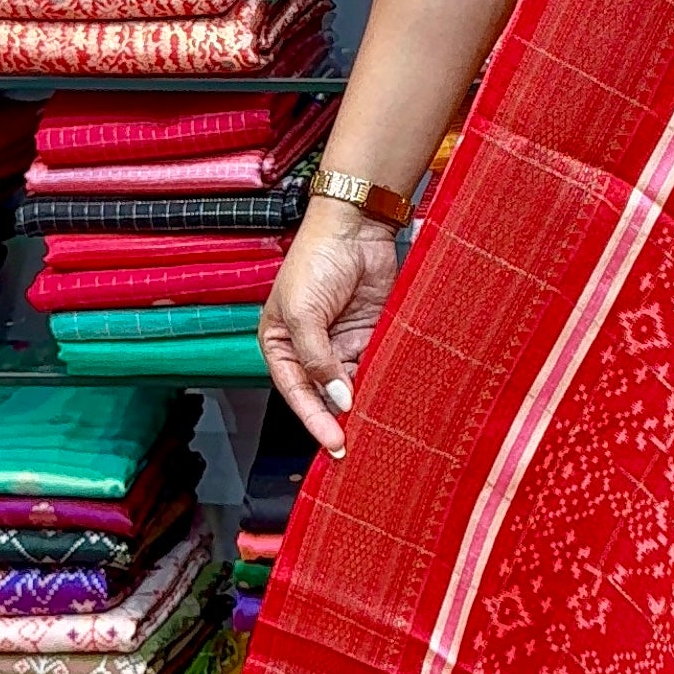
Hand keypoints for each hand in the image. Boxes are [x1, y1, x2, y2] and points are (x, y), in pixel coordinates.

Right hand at [260, 203, 401, 456]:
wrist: (355, 227)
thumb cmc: (315, 261)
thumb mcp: (303, 313)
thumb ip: (317, 358)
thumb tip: (337, 397)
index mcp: (282, 345)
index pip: (296, 392)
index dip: (314, 419)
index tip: (332, 442)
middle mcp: (311, 349)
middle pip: (324, 394)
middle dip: (338, 419)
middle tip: (356, 446)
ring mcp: (341, 342)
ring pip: (352, 384)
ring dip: (363, 403)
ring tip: (377, 428)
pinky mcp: (370, 333)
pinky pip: (375, 365)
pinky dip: (382, 381)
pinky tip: (392, 397)